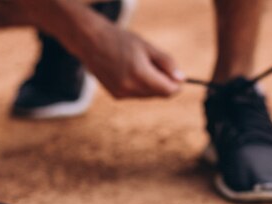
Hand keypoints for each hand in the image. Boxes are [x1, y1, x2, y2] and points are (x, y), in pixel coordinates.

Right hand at [19, 0, 182, 98]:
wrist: (91, 42)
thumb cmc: (120, 40)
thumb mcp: (147, 47)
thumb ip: (166, 63)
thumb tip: (181, 79)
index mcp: (140, 74)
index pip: (168, 91)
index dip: (176, 85)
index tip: (176, 76)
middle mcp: (130, 88)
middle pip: (159, 94)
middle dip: (163, 83)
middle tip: (156, 65)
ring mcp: (122, 94)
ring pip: (148, 96)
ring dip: (151, 85)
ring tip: (140, 65)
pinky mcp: (116, 96)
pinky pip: (136, 95)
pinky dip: (139, 86)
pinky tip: (130, 71)